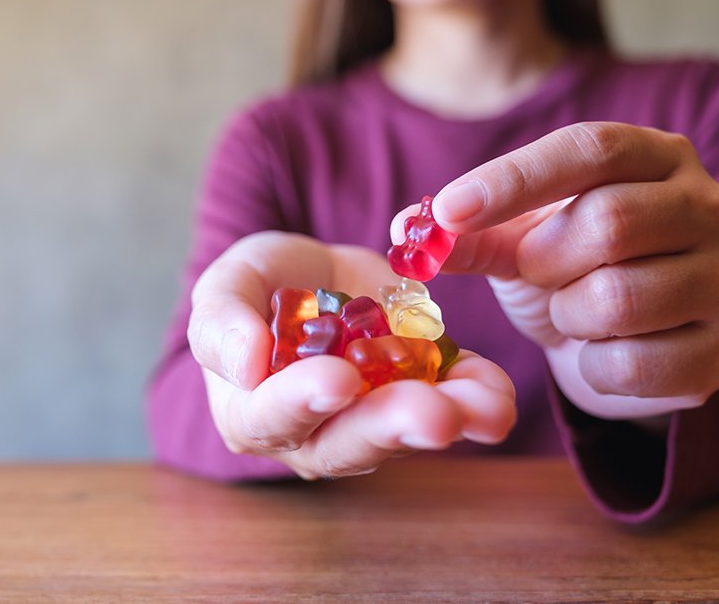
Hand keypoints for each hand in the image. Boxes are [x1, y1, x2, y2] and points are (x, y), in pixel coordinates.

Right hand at [188, 231, 515, 478]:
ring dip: (449, 421)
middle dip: (393, 426)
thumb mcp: (230, 283)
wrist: (315, 276)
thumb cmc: (260, 284)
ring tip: (484, 411)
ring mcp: (371, 423)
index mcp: (252, 411)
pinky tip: (497, 392)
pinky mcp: (419, 398)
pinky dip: (478, 399)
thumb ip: (221, 321)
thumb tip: (245, 366)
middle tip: (432, 416)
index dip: (302, 401)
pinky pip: (450, 406)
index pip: (271, 416)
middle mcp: (313, 434)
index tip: (337, 380)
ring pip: (406, 434)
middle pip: (348, 442)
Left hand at [394, 122, 718, 419]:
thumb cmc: (568, 271)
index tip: (449, 211)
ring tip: (571, 311)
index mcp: (656, 157)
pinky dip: (592, 366)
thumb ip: (469, 231)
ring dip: (568, 315)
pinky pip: (636, 364)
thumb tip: (406, 229)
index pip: (591, 148)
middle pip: (609, 222)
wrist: (621, 342)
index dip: (514, 179)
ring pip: (619, 297)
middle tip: (535, 272)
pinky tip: (597, 352)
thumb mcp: (517, 239)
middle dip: (544, 260)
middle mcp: (709, 205)